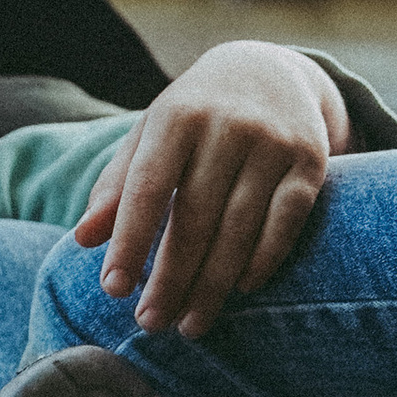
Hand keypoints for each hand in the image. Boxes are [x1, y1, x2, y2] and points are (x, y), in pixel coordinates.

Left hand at [76, 40, 349, 336]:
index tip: (113, 290)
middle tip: (151, 323)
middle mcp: (228, 124)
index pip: (148, 187)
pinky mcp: (312, 162)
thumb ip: (117, 185)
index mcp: (177, 115)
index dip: (130, 241)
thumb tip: (84, 239)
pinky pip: (287, 223)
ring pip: (241, 228)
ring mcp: (274, 142)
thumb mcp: (151, 136)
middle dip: (171, 277)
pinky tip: (240, 292)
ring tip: (191, 325)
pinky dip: (263, 262)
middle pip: (195, 216)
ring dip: (214, 285)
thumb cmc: (193, 116)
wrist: (270, 71)